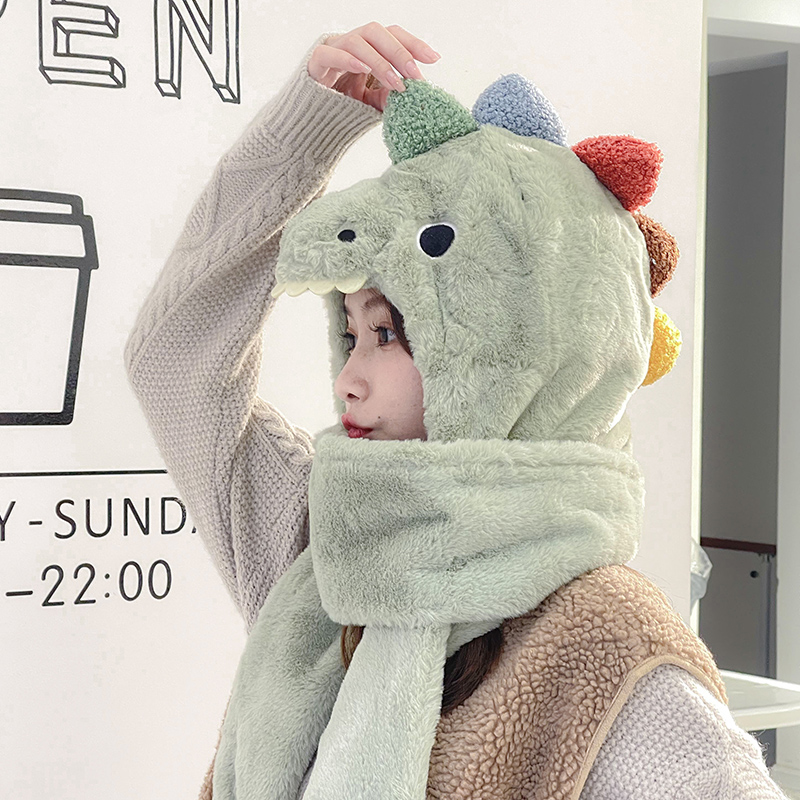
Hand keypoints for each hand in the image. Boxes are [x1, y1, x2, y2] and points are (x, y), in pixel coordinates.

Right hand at [307, 22, 440, 111]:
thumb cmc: (341, 107)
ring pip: (357, 41)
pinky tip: (363, 69)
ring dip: (379, 62)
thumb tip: (413, 95)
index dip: (413, 43)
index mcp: (367, 48)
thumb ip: (388, 96)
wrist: (310, 122)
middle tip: (415, 75)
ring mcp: (332, 49)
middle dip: (400, 52)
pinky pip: (330, 54)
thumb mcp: (371, 103)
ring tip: (394, 82)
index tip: (434, 59)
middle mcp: (351, 42)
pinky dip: (347, 59)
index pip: (393, 35)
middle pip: (378, 32)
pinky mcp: (315, 63)